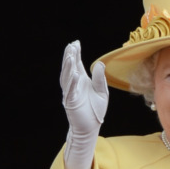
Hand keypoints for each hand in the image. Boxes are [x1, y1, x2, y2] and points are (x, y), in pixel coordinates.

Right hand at [60, 40, 108, 168]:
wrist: (91, 126)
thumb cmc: (95, 109)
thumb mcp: (102, 91)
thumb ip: (100, 78)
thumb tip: (99, 63)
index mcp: (81, 81)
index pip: (77, 65)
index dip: (76, 54)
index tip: (75, 42)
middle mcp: (74, 85)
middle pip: (70, 69)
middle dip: (70, 57)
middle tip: (71, 46)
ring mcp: (70, 93)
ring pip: (67, 78)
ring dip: (68, 67)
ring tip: (71, 56)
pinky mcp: (71, 103)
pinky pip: (70, 91)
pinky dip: (72, 83)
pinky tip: (74, 74)